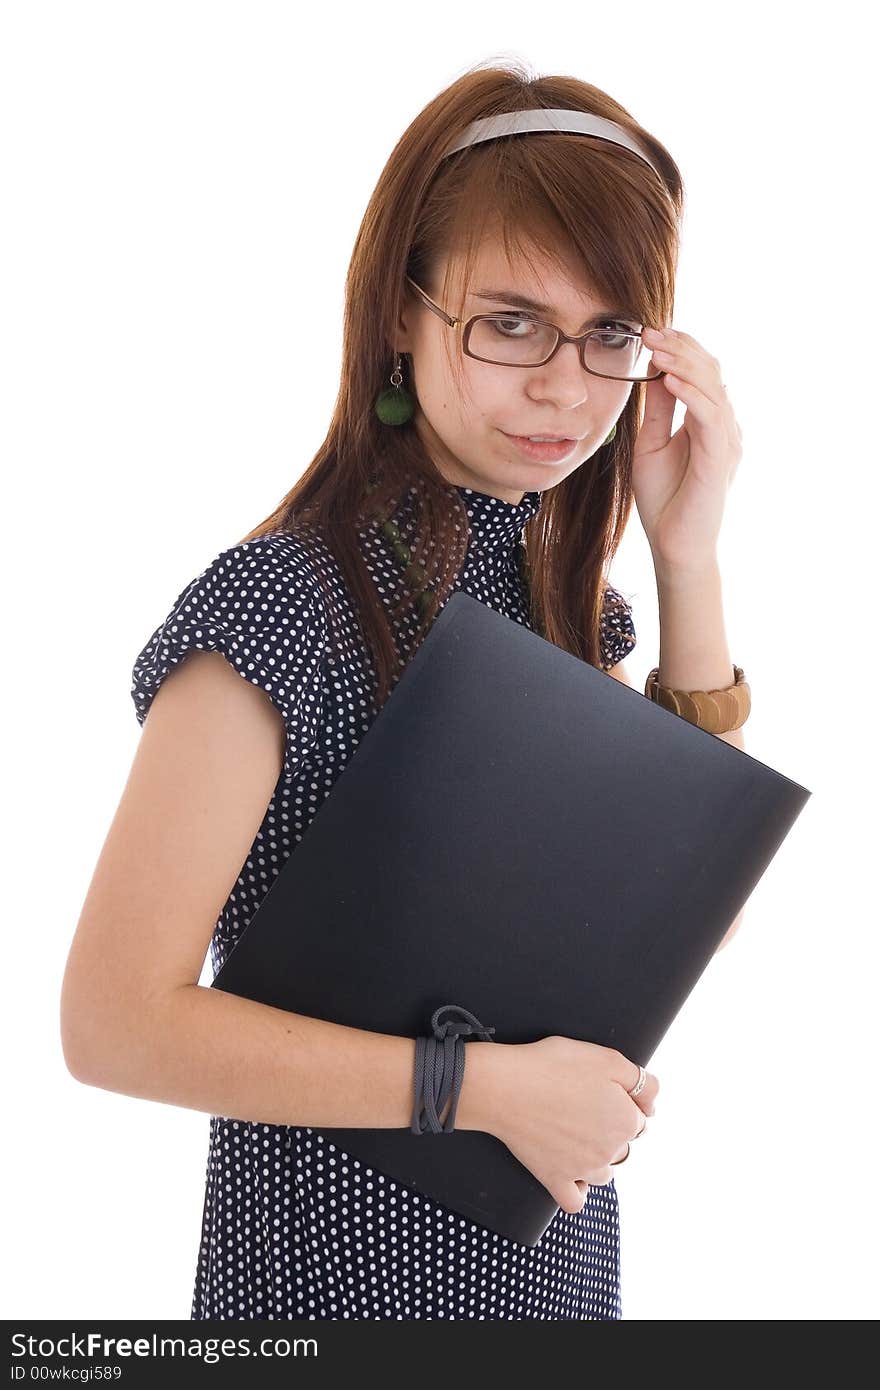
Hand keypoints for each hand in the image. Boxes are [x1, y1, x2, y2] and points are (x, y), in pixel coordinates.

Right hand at [482, 1036, 658, 1214]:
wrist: (505, 1086)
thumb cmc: (553, 1066)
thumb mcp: (606, 1058)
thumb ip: (641, 1081)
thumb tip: (652, 1107)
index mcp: (626, 1121)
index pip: (638, 1118)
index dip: (620, 1101)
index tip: (598, 1089)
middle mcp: (610, 1151)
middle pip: (622, 1146)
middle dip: (609, 1130)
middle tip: (581, 1106)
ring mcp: (583, 1170)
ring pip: (604, 1173)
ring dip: (596, 1159)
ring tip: (573, 1134)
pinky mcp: (556, 1180)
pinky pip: (575, 1201)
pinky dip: (576, 1191)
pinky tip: (570, 1174)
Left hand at [631, 326, 742, 575]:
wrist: (674, 545)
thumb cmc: (664, 499)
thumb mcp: (650, 445)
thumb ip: (656, 411)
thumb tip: (654, 372)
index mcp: (706, 421)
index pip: (700, 373)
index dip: (679, 350)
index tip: (649, 333)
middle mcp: (722, 426)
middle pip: (710, 372)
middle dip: (680, 349)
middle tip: (650, 332)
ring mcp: (726, 440)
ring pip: (712, 389)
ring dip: (684, 365)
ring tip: (657, 349)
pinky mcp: (720, 459)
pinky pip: (710, 418)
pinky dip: (691, 396)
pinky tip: (669, 381)